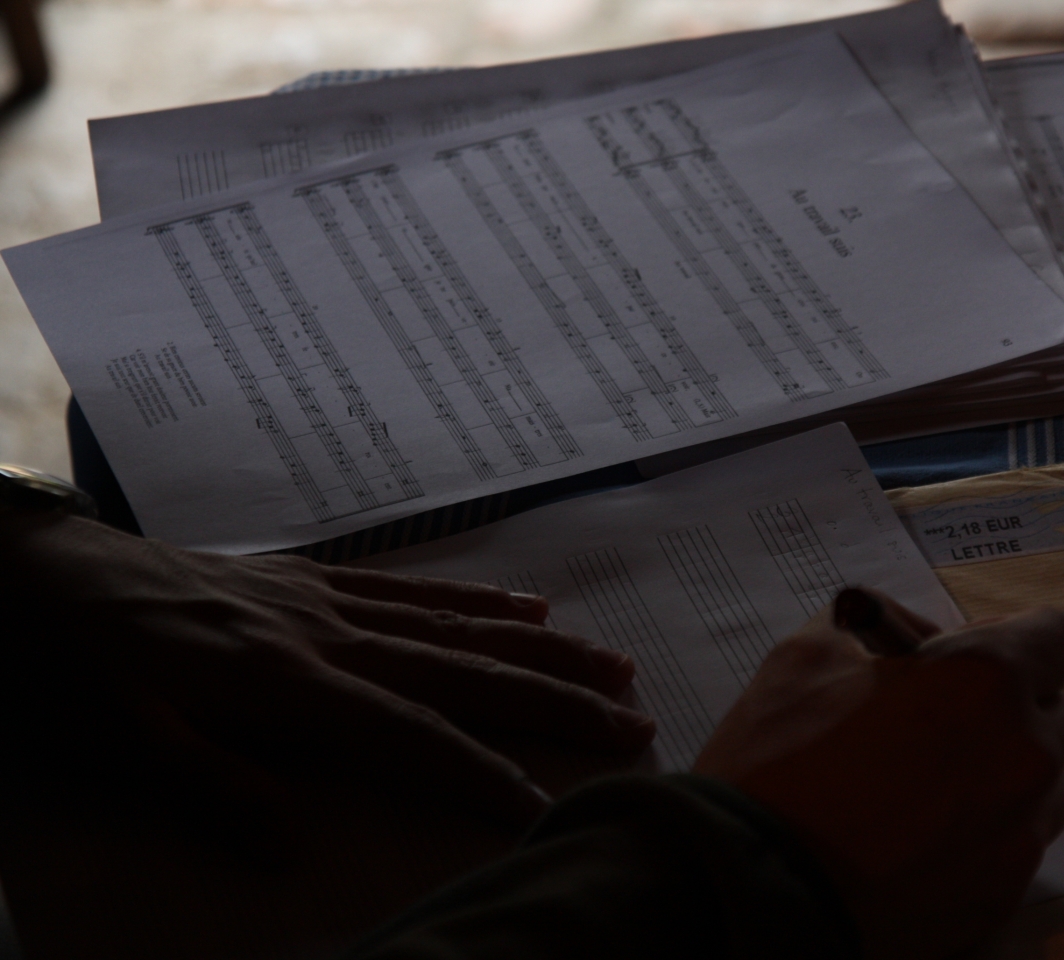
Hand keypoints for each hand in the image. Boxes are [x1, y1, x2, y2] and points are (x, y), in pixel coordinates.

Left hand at [0, 513, 654, 827]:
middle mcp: (329, 634)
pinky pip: (417, 589)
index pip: (404, 732)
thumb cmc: (87, 662)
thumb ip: (210, 786)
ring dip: (540, 649)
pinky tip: (529, 611)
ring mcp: (333, 601)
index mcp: (283, 682)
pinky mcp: (322, 580)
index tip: (541, 803)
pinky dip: (479, 602)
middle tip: (631, 720)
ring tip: (611, 666)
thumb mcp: (124, 737)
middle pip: (461, 671)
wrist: (62, 566)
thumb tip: (292, 838)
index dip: (475, 769)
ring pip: (457, 626)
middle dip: (551, 701)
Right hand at [695, 599, 1063, 959]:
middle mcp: (1023, 755)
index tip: (967, 656)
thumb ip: (877, 626)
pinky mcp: (1003, 895)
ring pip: (1039, 784)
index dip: (1014, 638)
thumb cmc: (777, 761)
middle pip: (1051, 712)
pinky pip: (1011, 844)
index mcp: (984, 681)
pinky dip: (977, 833)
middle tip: (927, 720)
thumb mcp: (807, 655)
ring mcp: (1019, 835)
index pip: (1059, 637)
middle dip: (1003, 706)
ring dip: (998, 772)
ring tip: (919, 786)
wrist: (752, 884)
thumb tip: (912, 639)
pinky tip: (911, 836)